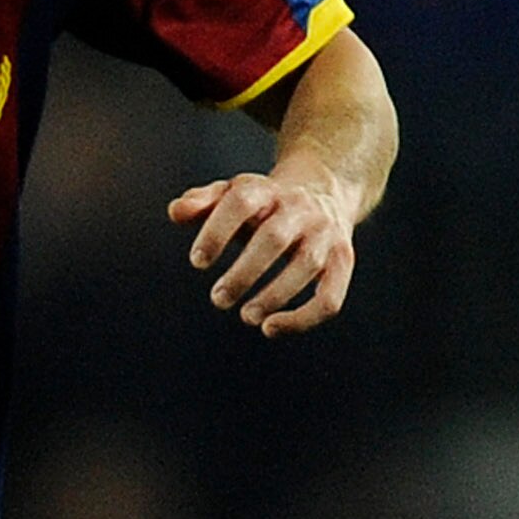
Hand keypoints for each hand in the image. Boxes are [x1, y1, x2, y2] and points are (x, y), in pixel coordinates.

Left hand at [168, 160, 357, 336]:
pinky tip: (271, 329)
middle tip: (218, 299)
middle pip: (274, 237)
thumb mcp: (232, 194)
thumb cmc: (264, 203)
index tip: (197, 262)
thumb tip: (176, 211)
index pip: (240, 203)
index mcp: (267, 190)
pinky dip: (303, 318)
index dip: (217, 231)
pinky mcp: (342, 261)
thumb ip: (202, 202)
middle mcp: (300, 209)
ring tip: (246, 317)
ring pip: (305, 265)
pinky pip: (330, 295)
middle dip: (244, 272)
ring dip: (274, 295)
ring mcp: (325, 234)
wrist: (324, 189)